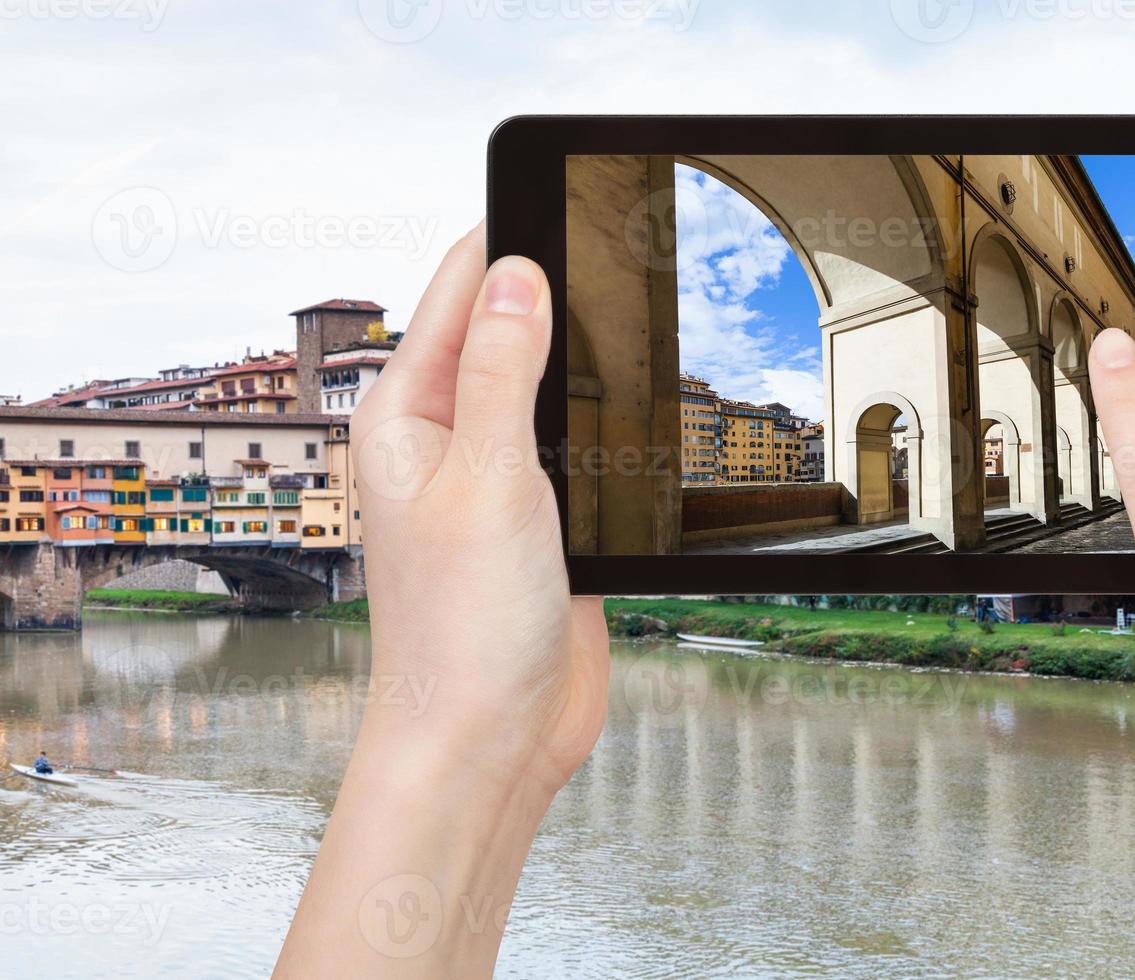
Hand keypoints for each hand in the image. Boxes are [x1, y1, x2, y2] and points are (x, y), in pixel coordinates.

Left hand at [275, 233, 607, 977]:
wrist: (491, 740)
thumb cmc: (463, 631)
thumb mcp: (487, 480)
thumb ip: (501, 374)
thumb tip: (513, 273)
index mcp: (406, 421)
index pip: (450, 297)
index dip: (501, 241)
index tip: (553, 193)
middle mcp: (445, 444)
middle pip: (499, 336)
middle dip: (548, 291)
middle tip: (612, 246)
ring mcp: (494, 484)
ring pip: (543, 392)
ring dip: (579, 360)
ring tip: (629, 310)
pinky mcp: (540, 524)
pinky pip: (572, 449)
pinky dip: (600, 423)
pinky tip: (633, 407)